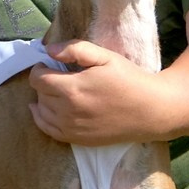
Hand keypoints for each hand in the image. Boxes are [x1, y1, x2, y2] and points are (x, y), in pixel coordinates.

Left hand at [28, 39, 173, 144]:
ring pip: (41, 112)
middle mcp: (67, 111)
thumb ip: (76, 49)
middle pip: (39, 94)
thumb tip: (49, 50)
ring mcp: (72, 128)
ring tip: (55, 91)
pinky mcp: (77, 139)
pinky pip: (48, 130)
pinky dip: (42, 118)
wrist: (150, 111)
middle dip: (43, 82)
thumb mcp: (105, 57)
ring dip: (43, 99)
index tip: (48, 64)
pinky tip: (44, 110)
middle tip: (56, 75)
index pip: (37, 79)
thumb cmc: (129, 79)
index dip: (40, 68)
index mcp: (73, 88)